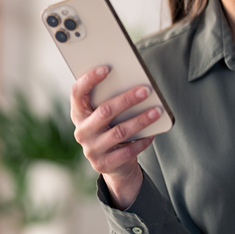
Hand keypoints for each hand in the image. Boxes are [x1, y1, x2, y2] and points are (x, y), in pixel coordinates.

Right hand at [70, 66, 161, 207]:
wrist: (114, 164)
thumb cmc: (112, 130)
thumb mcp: (106, 116)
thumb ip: (110, 101)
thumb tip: (134, 84)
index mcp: (78, 114)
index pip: (77, 93)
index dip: (89, 79)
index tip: (106, 68)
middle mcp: (82, 132)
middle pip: (104, 111)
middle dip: (127, 99)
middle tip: (145, 90)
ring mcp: (92, 150)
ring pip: (119, 131)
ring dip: (140, 120)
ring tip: (157, 111)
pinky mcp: (105, 164)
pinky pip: (127, 151)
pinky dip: (142, 141)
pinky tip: (153, 132)